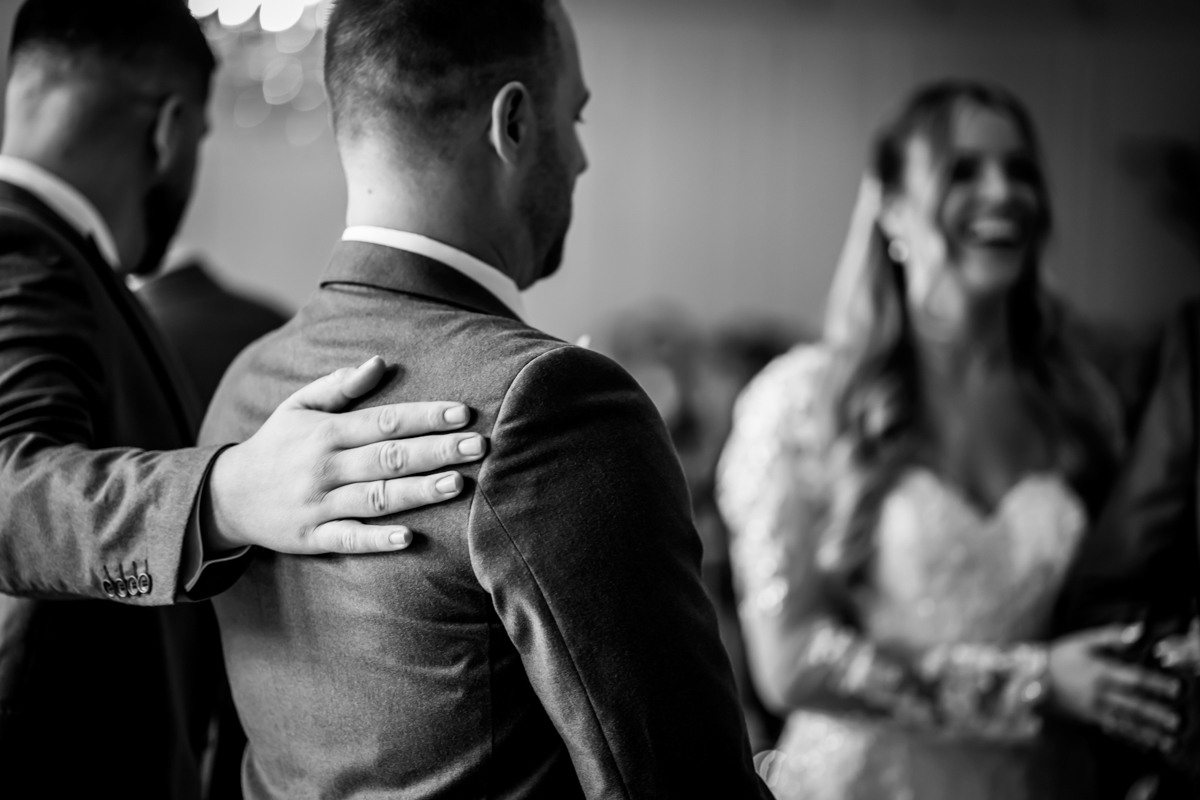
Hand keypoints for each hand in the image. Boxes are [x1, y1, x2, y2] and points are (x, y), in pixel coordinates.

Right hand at [203, 356, 485, 553]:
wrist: (227, 495)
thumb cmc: (277, 445)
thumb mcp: (299, 406)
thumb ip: (340, 386)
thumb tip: (379, 362)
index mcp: (328, 432)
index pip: (385, 421)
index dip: (425, 417)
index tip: (463, 414)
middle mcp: (326, 467)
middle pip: (389, 458)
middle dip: (436, 451)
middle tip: (479, 446)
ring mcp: (320, 503)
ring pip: (376, 498)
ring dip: (418, 492)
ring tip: (458, 484)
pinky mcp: (313, 537)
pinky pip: (348, 538)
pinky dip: (377, 539)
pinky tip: (408, 537)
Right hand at [1048, 624, 1180, 752]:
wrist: (1032, 675)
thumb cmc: (1060, 655)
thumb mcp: (1083, 640)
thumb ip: (1111, 636)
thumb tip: (1138, 630)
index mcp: (1101, 671)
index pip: (1134, 678)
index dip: (1156, 684)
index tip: (1175, 689)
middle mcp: (1099, 692)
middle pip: (1133, 704)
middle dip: (1156, 714)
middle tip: (1175, 722)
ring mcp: (1093, 708)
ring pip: (1125, 721)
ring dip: (1147, 732)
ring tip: (1166, 741)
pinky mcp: (1087, 718)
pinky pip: (1112, 729)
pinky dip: (1129, 738)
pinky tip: (1142, 744)